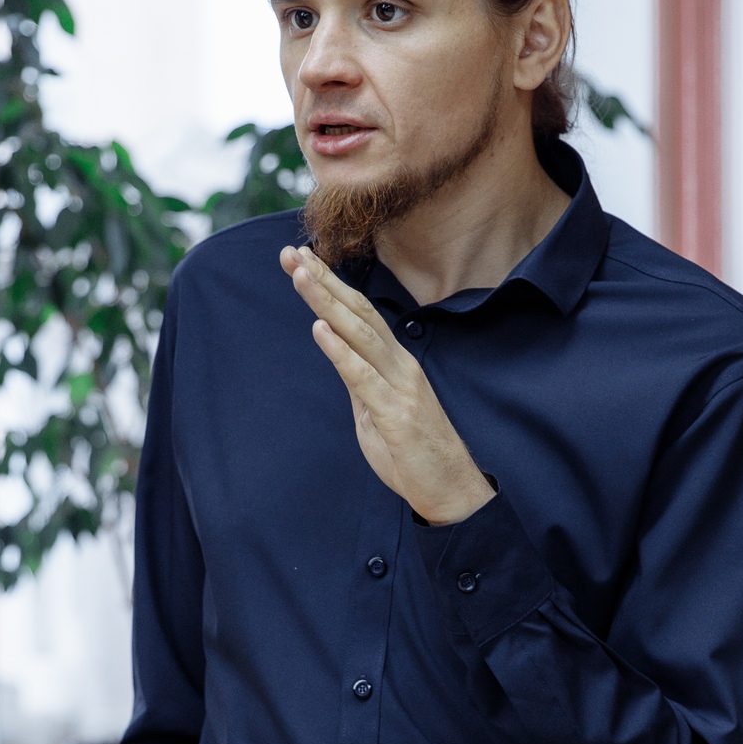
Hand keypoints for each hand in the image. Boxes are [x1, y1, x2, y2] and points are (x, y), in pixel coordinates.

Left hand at [282, 246, 494, 525]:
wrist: (452, 490)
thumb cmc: (415, 454)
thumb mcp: (376, 412)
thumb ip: (359, 383)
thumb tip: (340, 360)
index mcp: (395, 363)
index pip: (359, 314)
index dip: (331, 285)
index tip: (301, 260)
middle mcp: (399, 365)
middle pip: (358, 313)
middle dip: (323, 281)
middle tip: (290, 253)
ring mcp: (400, 386)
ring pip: (360, 335)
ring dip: (326, 304)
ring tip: (300, 276)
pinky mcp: (396, 413)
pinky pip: (363, 378)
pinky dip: (340, 352)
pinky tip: (320, 330)